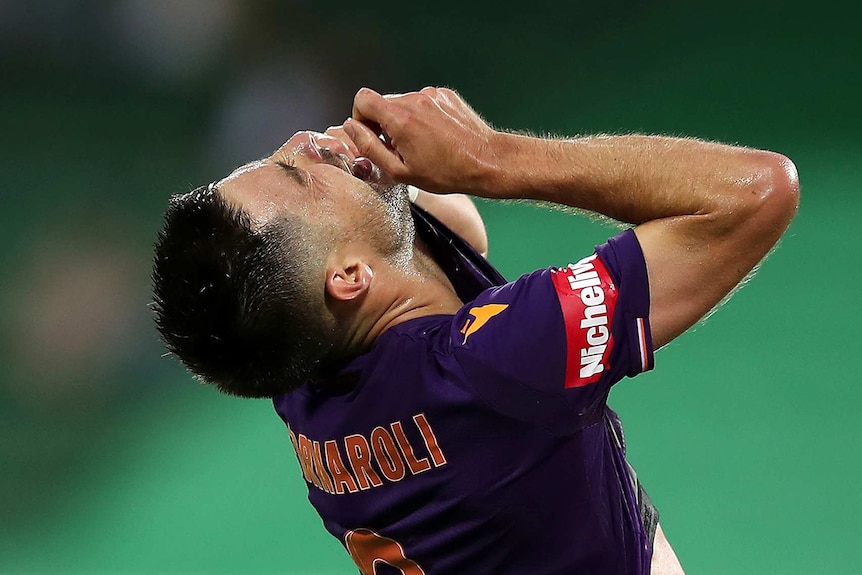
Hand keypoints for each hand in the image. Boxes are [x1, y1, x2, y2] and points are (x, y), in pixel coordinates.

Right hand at [344, 87, 499, 194]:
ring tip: (422, 144)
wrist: (486, 161)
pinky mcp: (445, 94)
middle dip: (384, 123)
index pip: (362, 99)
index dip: (361, 118)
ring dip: (405, 121)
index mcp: (400, 118)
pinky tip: (436, 136)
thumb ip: (369, 147)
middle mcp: (415, 99)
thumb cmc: (447, 172)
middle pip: (383, 103)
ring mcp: (432, 94)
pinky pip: (423, 102)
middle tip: (400, 147)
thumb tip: (351, 128)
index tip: (373, 135)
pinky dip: (423, 116)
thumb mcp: (400, 171)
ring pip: (404, 103)